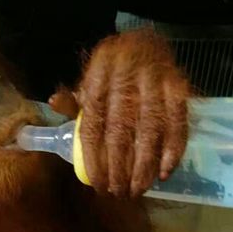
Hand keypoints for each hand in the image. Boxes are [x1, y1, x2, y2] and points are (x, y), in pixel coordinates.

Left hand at [67, 30, 189, 197]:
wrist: (147, 38)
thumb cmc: (113, 69)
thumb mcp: (89, 78)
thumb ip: (74, 99)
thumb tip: (53, 104)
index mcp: (98, 75)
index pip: (93, 125)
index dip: (95, 160)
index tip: (98, 185)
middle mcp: (126, 76)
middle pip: (121, 132)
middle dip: (119, 169)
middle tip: (118, 193)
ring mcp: (155, 81)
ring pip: (150, 131)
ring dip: (145, 167)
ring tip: (138, 190)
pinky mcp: (179, 86)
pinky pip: (178, 123)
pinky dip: (173, 151)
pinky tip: (164, 173)